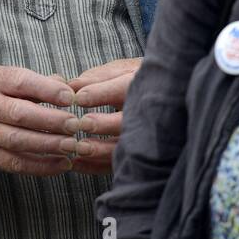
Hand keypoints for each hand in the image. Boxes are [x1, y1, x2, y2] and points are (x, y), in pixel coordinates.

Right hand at [0, 66, 89, 176]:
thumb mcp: (11, 80)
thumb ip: (41, 82)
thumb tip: (71, 88)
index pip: (21, 82)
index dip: (47, 90)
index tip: (70, 98)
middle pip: (19, 114)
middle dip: (50, 121)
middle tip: (74, 125)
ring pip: (18, 141)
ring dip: (48, 144)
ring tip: (71, 145)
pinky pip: (16, 163)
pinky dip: (41, 166)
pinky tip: (62, 164)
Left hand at [65, 57, 142, 174]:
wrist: (166, 98)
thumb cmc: (138, 81)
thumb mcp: (122, 72)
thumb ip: (98, 78)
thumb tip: (72, 85)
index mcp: (147, 86)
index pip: (125, 89)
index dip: (101, 94)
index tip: (79, 98)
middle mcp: (151, 114)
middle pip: (129, 122)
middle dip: (105, 125)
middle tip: (82, 124)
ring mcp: (147, 138)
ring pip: (125, 148)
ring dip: (100, 150)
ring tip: (79, 147)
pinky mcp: (138, 157)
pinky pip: (118, 165)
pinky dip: (95, 166)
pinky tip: (77, 162)